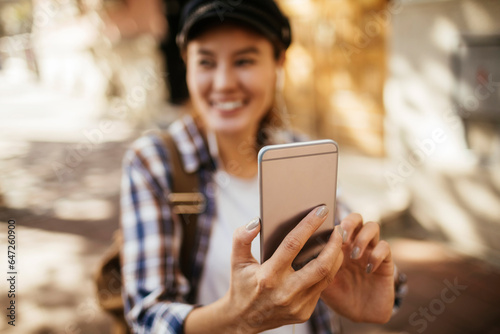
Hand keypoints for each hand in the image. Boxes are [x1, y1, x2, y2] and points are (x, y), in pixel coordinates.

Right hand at [226, 206, 343, 332]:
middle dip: (334, 244)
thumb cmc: (241, 285)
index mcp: (268, 276)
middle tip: (339, 229)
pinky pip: (321, 288)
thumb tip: (256, 221)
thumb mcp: (237, 260)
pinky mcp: (304, 313)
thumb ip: (242, 238)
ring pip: (326, 277)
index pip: (293, 244)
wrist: (243, 320)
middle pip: (320, 265)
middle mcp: (285, 292)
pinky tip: (329, 259)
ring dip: (336, 257)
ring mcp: (297, 305)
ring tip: (338, 242)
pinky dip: (328, 271)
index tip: (321, 211)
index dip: (309, 225)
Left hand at [320, 213, 394, 323]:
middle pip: (356, 218)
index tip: (324, 232)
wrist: (360, 316)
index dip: (331, 222)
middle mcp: (355, 244)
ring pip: (373, 227)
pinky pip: (385, 248)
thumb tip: (295, 254)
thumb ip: (312, 266)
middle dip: (350, 222)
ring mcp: (371, 251)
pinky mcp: (386, 263)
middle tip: (343, 237)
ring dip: (363, 238)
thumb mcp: (320, 282)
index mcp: (338, 245)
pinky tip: (368, 269)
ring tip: (354, 255)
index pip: (336, 222)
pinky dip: (377, 254)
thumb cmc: (338, 296)